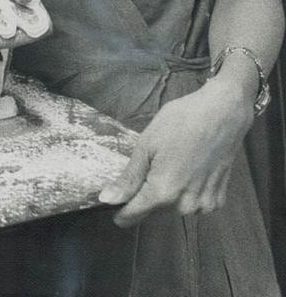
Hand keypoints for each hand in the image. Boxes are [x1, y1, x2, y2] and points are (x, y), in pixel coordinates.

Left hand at [98, 78, 252, 225]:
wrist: (222, 115)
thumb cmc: (181, 123)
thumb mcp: (146, 146)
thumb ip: (128, 178)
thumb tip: (107, 199)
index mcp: (164, 191)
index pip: (134, 214)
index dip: (120, 211)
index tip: (112, 205)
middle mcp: (185, 204)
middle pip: (153, 210)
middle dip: (146, 193)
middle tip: (152, 163)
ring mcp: (204, 205)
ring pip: (173, 207)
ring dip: (167, 193)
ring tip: (172, 163)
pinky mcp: (218, 200)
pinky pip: (192, 203)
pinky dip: (185, 191)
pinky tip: (187, 169)